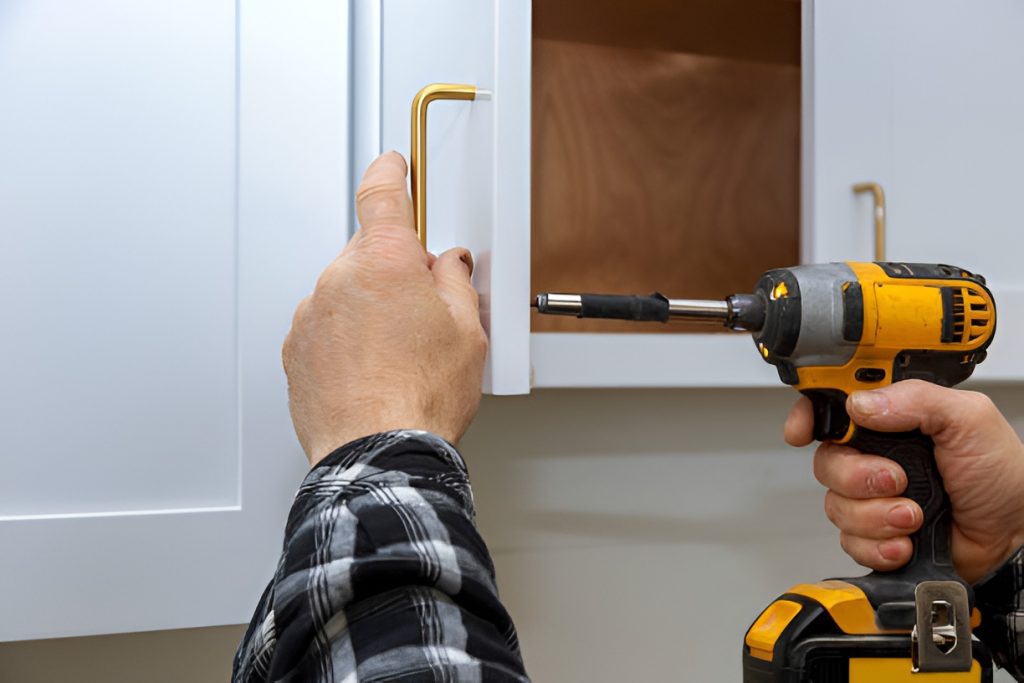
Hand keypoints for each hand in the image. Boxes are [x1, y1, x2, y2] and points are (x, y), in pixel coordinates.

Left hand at [283, 152, 486, 465]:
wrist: (379, 453)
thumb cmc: (420, 399)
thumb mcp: (467, 331)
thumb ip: (455, 282)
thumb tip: (449, 266)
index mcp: (386, 262)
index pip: (382, 194)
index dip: (390, 172)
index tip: (393, 164)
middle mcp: (340, 279)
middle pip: (369, 251)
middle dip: (396, 270)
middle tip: (424, 311)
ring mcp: (313, 313)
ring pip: (347, 290)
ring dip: (370, 307)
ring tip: (398, 355)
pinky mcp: (297, 348)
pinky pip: (325, 324)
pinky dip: (346, 336)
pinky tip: (373, 369)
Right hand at [785, 380, 1023, 582]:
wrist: (1015, 540)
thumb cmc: (1002, 480)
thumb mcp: (969, 420)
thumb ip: (916, 399)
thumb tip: (861, 405)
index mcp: (894, 420)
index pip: (834, 408)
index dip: (809, 416)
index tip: (802, 430)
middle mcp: (878, 456)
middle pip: (827, 461)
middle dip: (858, 477)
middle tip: (895, 480)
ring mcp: (874, 498)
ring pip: (836, 505)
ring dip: (875, 515)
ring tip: (914, 515)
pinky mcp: (876, 534)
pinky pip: (850, 540)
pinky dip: (878, 545)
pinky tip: (906, 542)